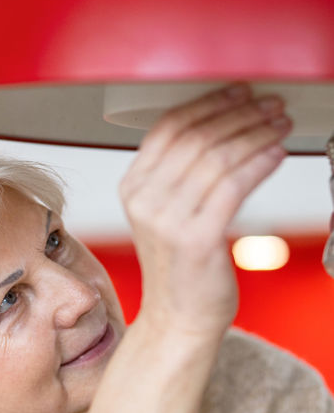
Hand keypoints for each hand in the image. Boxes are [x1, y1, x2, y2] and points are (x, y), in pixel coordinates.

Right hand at [119, 82, 290, 340]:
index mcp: (133, 187)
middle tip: (271, 105)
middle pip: (196, 137)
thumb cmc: (182, 268)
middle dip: (240, 114)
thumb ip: (181, 176)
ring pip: (217, 157)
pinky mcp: (195, 239)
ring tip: (280, 125)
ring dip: (255, 134)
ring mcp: (166, 220)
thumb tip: (224, 127)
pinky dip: (258, 163)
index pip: (168, 128)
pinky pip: (233, 186)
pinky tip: (276, 154)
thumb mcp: (168, 214)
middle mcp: (144, 199)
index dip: (208, 104)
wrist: (178, 320)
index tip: (240, 92)